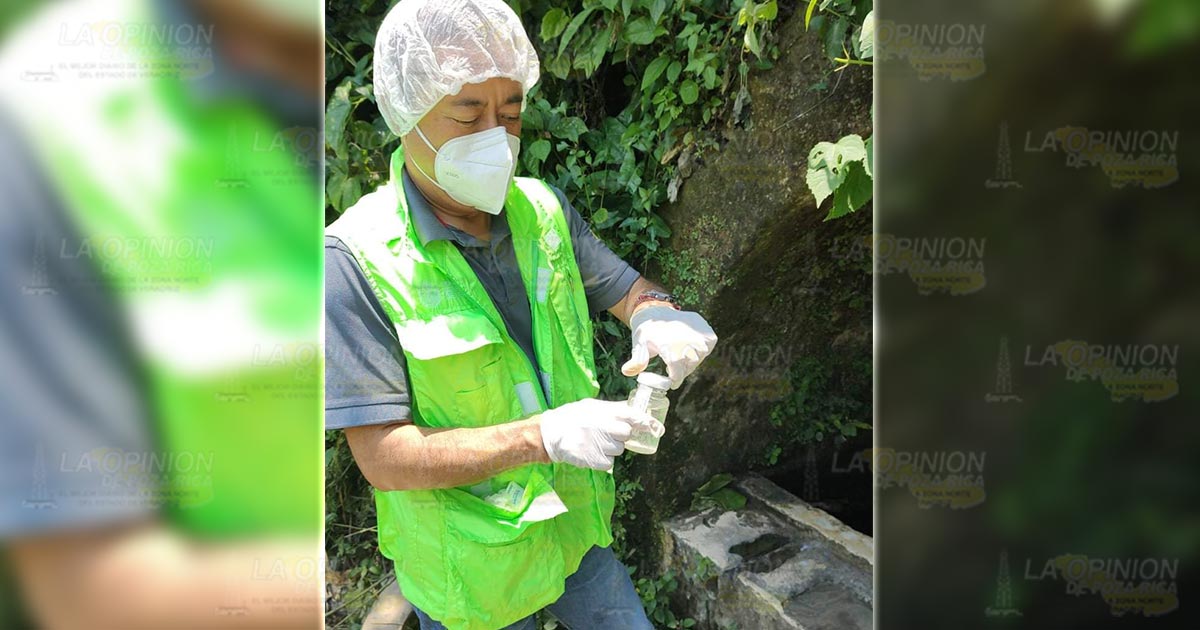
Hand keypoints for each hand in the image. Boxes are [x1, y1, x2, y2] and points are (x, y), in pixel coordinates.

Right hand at [538, 398, 663, 470]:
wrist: (552, 433)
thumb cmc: (573, 417)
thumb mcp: (593, 406)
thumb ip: (614, 409)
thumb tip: (633, 410)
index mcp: (610, 413)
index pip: (637, 417)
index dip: (649, 424)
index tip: (658, 429)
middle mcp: (610, 428)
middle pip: (628, 435)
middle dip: (620, 435)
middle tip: (606, 433)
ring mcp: (605, 446)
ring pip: (619, 450)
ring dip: (610, 447)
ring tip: (593, 441)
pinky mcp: (599, 461)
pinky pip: (609, 462)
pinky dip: (602, 459)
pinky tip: (590, 450)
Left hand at [621, 306, 717, 388]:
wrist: (655, 311)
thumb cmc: (647, 332)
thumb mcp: (640, 346)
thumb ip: (637, 361)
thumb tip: (626, 371)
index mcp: (669, 346)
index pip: (678, 371)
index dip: (676, 379)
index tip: (673, 384)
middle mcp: (685, 339)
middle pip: (690, 364)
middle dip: (683, 369)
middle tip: (674, 368)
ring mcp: (697, 332)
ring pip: (701, 355)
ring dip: (693, 359)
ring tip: (681, 356)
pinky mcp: (705, 327)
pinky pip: (709, 344)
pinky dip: (702, 348)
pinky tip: (690, 347)